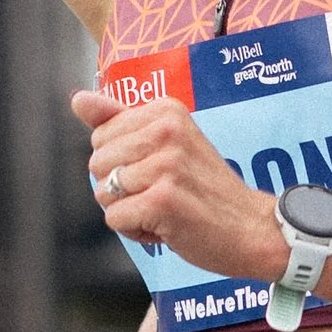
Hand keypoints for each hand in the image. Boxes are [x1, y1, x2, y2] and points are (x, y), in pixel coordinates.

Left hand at [73, 89, 289, 283]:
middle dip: (120, 188)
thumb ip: (118, 120)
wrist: (252, 228)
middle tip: (162, 193)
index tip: (160, 171)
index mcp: (165, 110)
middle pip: (97, 164)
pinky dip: (136, 232)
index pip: (101, 135)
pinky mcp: (162, 200)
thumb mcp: (168, 144)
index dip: (123, 164)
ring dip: (130, 212)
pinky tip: (166, 227)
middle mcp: (166, 130)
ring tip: (165, 210)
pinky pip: (116, 219)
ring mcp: (164, 165)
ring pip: (104, 193)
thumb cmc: (207, 190)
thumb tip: (78, 100)